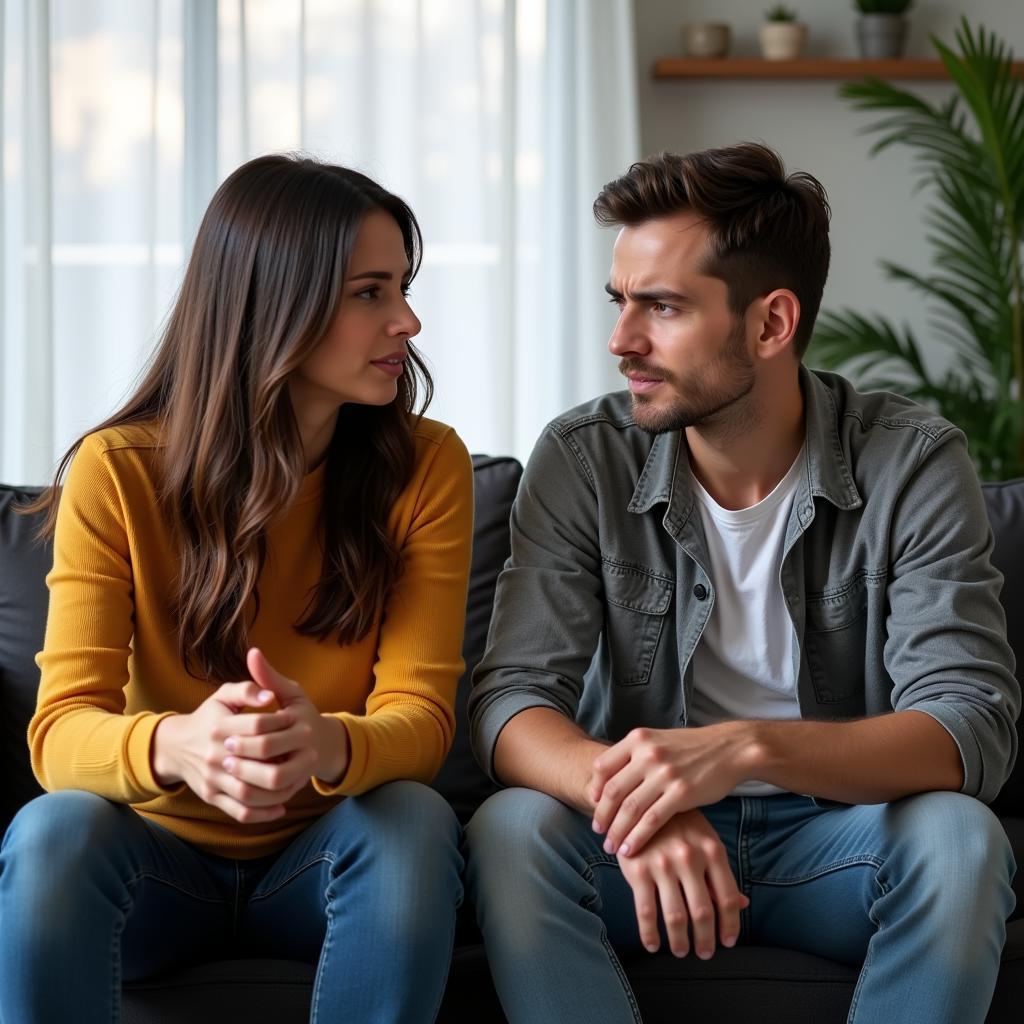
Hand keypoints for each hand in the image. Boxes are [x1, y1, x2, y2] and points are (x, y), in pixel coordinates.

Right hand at [152, 678, 294, 822]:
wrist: (176, 746)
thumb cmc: (209, 717)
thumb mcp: (223, 695)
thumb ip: (246, 689)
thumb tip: (269, 696)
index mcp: (218, 727)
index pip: (256, 725)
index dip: (279, 721)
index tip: (294, 719)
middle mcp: (213, 756)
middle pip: (254, 764)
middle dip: (284, 760)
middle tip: (308, 755)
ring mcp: (212, 779)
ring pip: (248, 793)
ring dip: (278, 791)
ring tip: (298, 780)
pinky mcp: (212, 797)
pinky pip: (240, 812)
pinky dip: (262, 813)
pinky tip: (281, 806)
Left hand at [218, 648, 349, 797]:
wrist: (326, 744)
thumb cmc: (301, 715)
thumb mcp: (290, 693)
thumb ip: (269, 677)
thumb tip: (253, 653)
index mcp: (302, 725)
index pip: (268, 734)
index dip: (244, 738)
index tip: (224, 737)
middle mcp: (307, 750)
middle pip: (272, 763)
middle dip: (245, 762)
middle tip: (223, 756)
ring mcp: (304, 772)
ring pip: (275, 786)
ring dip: (249, 781)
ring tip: (230, 771)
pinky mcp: (297, 788)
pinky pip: (277, 800)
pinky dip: (258, 798)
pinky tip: (240, 788)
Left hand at [590, 724, 750, 856]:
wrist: (730, 749)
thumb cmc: (692, 748)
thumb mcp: (659, 741)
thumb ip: (636, 756)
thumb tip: (610, 781)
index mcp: (638, 739)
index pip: (603, 767)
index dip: (595, 790)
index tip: (592, 806)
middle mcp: (648, 753)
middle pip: (613, 791)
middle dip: (602, 815)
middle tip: (597, 831)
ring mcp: (664, 773)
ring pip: (630, 808)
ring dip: (616, 831)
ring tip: (610, 846)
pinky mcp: (681, 793)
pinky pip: (652, 820)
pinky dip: (637, 837)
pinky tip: (630, 849)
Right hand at [616, 809, 747, 958]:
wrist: (639, 800)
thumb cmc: (678, 824)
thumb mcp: (704, 840)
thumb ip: (720, 873)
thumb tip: (743, 904)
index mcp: (711, 850)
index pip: (728, 898)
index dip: (730, 925)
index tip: (727, 942)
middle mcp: (689, 857)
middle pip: (703, 912)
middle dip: (705, 940)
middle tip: (705, 953)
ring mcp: (662, 864)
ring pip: (676, 916)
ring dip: (680, 942)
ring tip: (682, 951)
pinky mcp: (638, 869)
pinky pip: (646, 912)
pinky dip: (650, 934)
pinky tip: (653, 944)